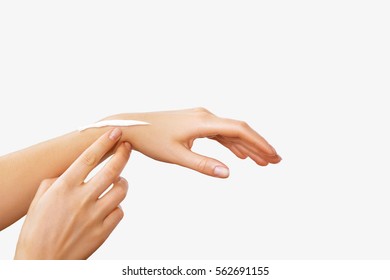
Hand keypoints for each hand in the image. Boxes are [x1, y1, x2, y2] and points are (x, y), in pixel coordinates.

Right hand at [14, 128, 130, 258]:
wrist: (40, 263)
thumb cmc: (36, 231)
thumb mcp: (39, 201)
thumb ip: (56, 183)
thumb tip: (71, 173)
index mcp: (64, 188)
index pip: (89, 158)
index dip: (105, 142)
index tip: (116, 132)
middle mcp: (81, 199)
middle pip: (112, 170)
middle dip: (123, 154)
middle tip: (127, 147)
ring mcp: (95, 216)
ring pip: (121, 190)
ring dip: (122, 183)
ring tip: (117, 182)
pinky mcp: (103, 232)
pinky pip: (119, 212)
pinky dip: (117, 207)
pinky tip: (109, 207)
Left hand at [106, 107, 280, 177]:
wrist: (131, 127)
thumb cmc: (150, 139)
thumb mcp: (176, 155)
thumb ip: (202, 164)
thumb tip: (229, 173)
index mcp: (203, 122)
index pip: (239, 130)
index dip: (259, 142)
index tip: (273, 155)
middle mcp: (205, 116)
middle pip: (239, 130)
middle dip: (258, 145)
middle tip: (275, 161)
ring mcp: (200, 118)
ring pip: (230, 132)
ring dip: (247, 146)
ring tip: (262, 161)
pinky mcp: (195, 123)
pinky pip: (219, 133)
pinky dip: (232, 144)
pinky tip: (239, 155)